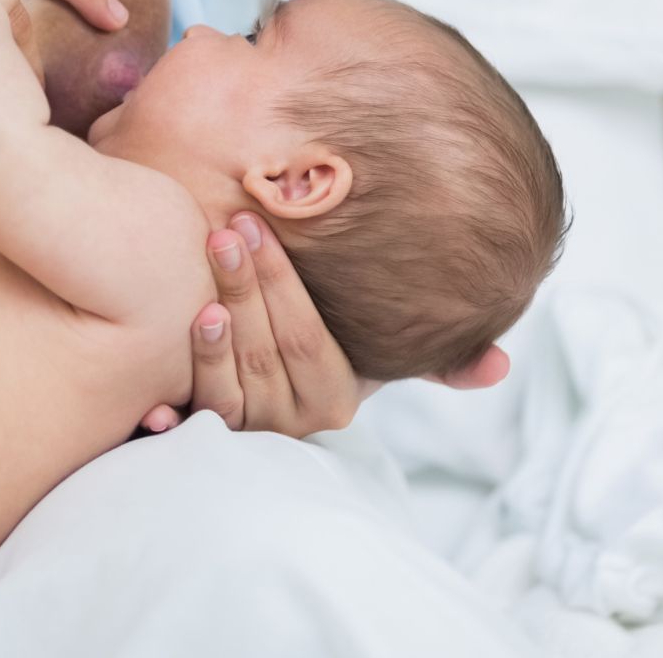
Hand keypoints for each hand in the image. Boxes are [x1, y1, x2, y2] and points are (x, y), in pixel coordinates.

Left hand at [137, 213, 513, 436]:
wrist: (262, 391)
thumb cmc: (317, 348)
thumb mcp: (376, 352)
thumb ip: (435, 356)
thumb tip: (500, 364)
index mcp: (336, 398)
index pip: (309, 338)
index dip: (283, 284)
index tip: (255, 223)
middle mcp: (292, 423)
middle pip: (265, 353)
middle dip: (244, 287)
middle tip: (225, 230)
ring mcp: (246, 433)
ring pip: (227, 387)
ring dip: (210, 340)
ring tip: (199, 288)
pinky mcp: (204, 438)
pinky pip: (190, 424)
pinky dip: (174, 409)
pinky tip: (162, 386)